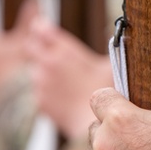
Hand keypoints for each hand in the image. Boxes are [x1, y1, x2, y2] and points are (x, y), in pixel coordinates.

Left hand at [25, 19, 112, 137]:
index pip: (42, 30)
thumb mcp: (109, 64)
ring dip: (43, 71)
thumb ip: (109, 48)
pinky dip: (47, 90)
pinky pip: (39, 90)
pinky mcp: (39, 100)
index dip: (41, 28)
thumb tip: (119, 36)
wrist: (91, 122)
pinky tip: (64, 95)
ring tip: (63, 79)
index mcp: (64, 50)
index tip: (41, 27)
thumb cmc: (106, 92)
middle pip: (31, 46)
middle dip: (37, 46)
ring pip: (35, 70)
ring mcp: (40, 83)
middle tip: (50, 51)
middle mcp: (48, 64)